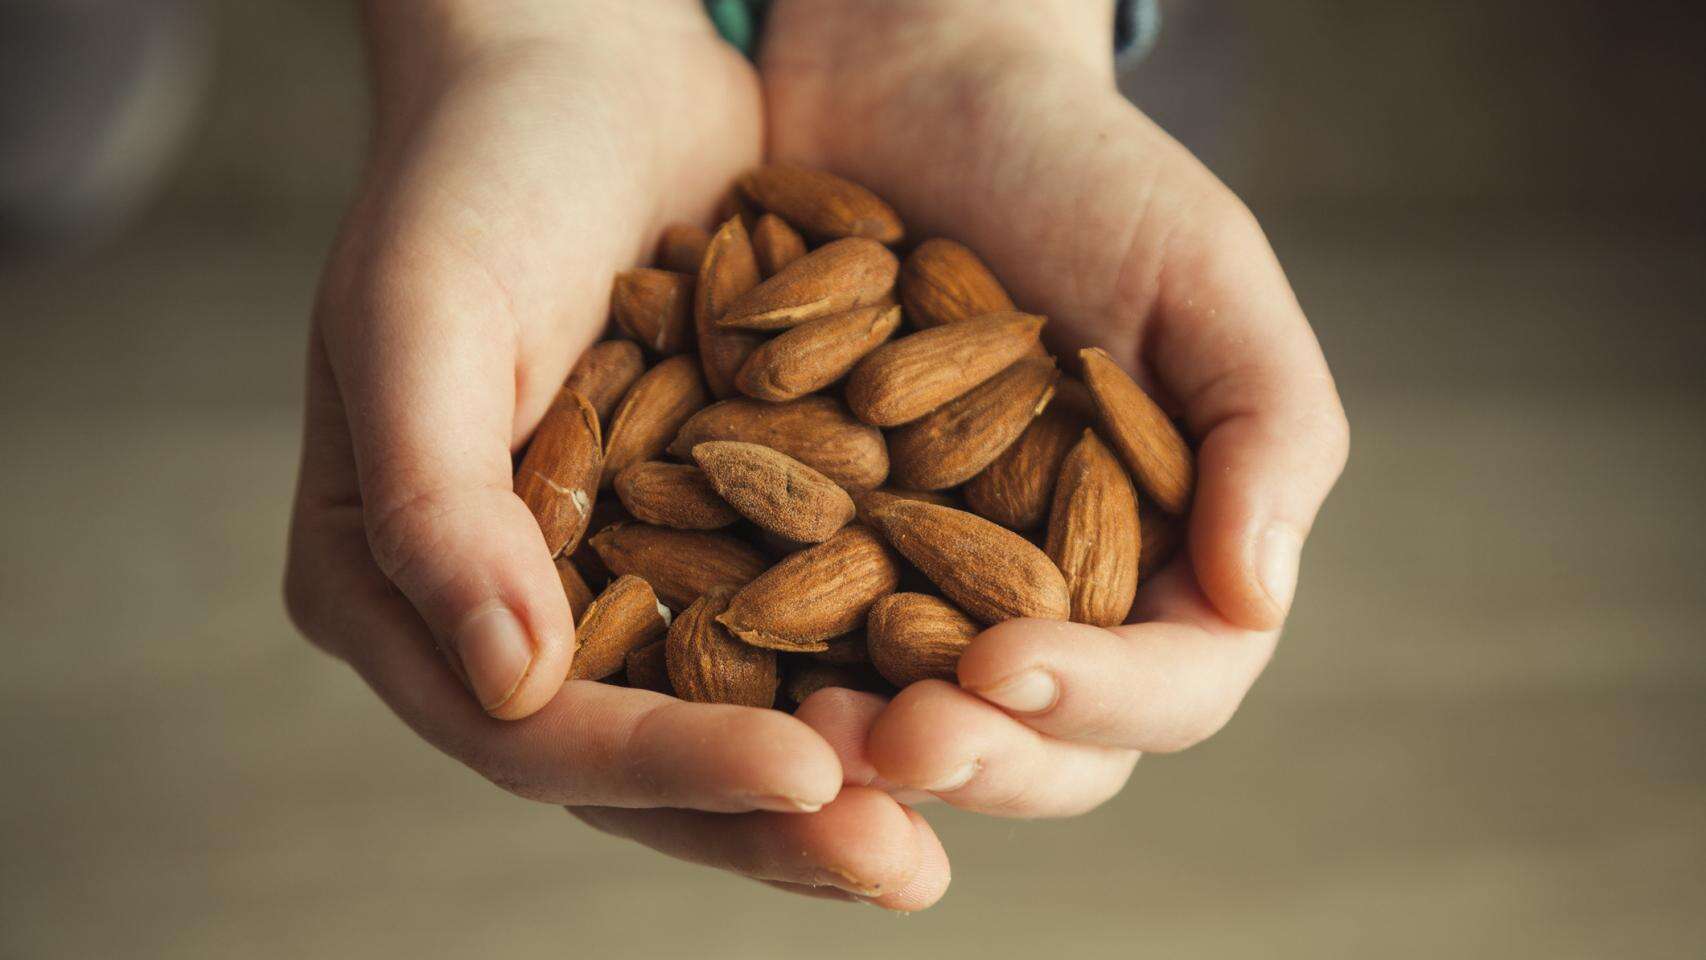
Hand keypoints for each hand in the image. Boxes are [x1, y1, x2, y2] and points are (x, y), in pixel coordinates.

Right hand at [284, 0, 945, 907]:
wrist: (576, 69)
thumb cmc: (474, 176)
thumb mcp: (420, 318)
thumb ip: (442, 508)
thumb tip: (509, 687)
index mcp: (401, 585)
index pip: (535, 728)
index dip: (670, 762)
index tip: (812, 773)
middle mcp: (502, 607)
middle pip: (637, 759)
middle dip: (772, 817)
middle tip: (901, 865)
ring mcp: (605, 576)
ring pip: (723, 710)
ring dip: (836, 772)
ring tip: (950, 815)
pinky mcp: (701, 528)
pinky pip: (782, 626)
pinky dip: (862, 665)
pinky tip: (960, 697)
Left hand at [762, 0, 1350, 815]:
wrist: (914, 95)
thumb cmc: (1080, 171)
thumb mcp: (1200, 272)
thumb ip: (1267, 428)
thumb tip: (1260, 597)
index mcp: (1171, 555)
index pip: (1172, 684)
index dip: (1101, 700)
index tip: (1007, 667)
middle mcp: (1055, 596)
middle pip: (1043, 743)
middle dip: (977, 756)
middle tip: (895, 740)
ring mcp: (932, 587)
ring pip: (921, 720)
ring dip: (867, 748)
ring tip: (800, 728)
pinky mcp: (822, 555)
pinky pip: (802, 640)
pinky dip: (770, 664)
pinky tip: (712, 655)